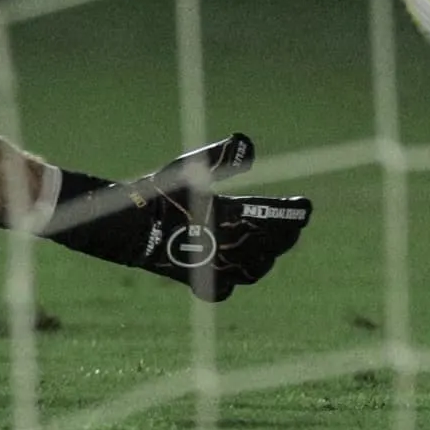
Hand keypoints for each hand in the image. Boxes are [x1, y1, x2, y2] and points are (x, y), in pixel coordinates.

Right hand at [37, 134, 312, 301]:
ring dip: (266, 256)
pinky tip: (238, 272)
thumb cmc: (157, 194)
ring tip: (270, 247)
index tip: (304, 207)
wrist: (125, 226)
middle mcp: (228, 244)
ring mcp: (214, 266)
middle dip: (285, 233)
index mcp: (229, 216)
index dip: (294, 212)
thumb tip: (246, 141)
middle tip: (292, 225)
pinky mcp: (198, 281)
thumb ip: (220, 156)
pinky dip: (236, 281)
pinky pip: (227, 288)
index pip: (275, 217)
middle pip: (271, 244)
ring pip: (255, 268)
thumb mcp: (188, 167)